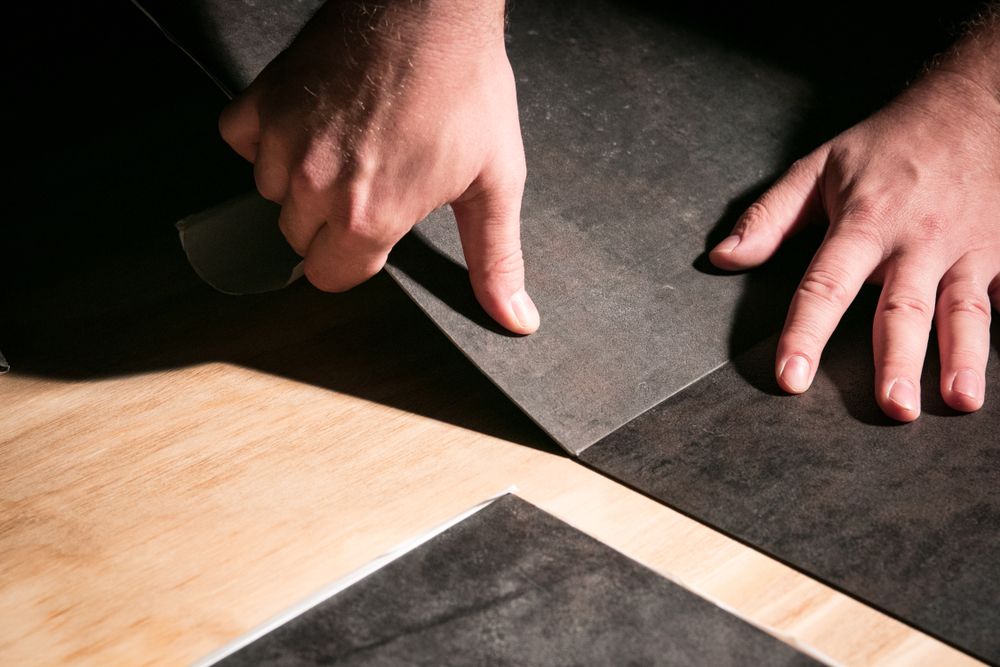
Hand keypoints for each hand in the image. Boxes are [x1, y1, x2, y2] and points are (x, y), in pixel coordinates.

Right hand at [218, 0, 539, 333]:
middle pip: (299, 238)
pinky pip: (241, 140)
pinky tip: (308, 123)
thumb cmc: (466, 86)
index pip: (330, 277)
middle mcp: (317, 186)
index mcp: (370, 217)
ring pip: (270, 192)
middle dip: (331, 221)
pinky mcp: (264, 99)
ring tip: (346, 145)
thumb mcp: (494, 182)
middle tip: (371, 179)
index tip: (376, 229)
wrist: (431, 7)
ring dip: (299, 180)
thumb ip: (495, 258)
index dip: (357, 257)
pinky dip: (266, 136)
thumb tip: (514, 318)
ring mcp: (284, 140)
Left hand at [710, 68, 999, 419]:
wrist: (975, 102)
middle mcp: (917, 241)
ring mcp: (967, 248)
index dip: (806, 333)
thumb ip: (768, 217)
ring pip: (965, 311)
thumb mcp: (817, 167)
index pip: (826, 286)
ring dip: (962, 358)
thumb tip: (722, 258)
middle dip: (898, 361)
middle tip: (892, 408)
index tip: (791, 377)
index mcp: (865, 223)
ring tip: (959, 401)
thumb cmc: (888, 143)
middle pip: (903, 309)